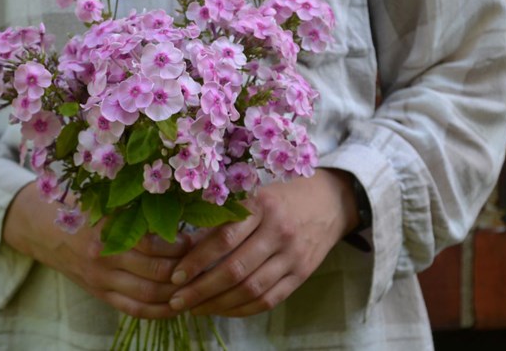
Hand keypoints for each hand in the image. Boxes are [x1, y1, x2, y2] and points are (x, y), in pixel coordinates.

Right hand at [3, 182, 188, 318]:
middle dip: (184, 271)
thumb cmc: (82, 207)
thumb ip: (136, 204)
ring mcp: (101, 280)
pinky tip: (177, 304)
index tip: (196, 239)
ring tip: (196, 283)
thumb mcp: (105, 199)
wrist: (42, 229)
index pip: (152, 244)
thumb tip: (181, 204)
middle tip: (203, 263)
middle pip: (155, 273)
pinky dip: (159, 311)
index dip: (180, 245)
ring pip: (148, 296)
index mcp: (107, 229)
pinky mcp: (100, 294)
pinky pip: (134, 310)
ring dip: (176, 293)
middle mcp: (104, 258)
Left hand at [168, 168, 358, 316]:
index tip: (175, 275)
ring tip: (195, 309)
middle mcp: (279, 231)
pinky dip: (242, 309)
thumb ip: (222, 218)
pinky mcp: (302, 274)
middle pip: (235, 269)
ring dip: (219, 304)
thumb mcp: (253, 196)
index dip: (197, 260)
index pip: (224, 238)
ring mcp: (293, 255)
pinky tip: (222, 309)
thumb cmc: (281, 196)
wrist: (330, 201)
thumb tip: (181, 244)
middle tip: (178, 300)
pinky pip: (269, 300)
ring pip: (252, 289)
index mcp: (261, 206)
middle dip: (202, 289)